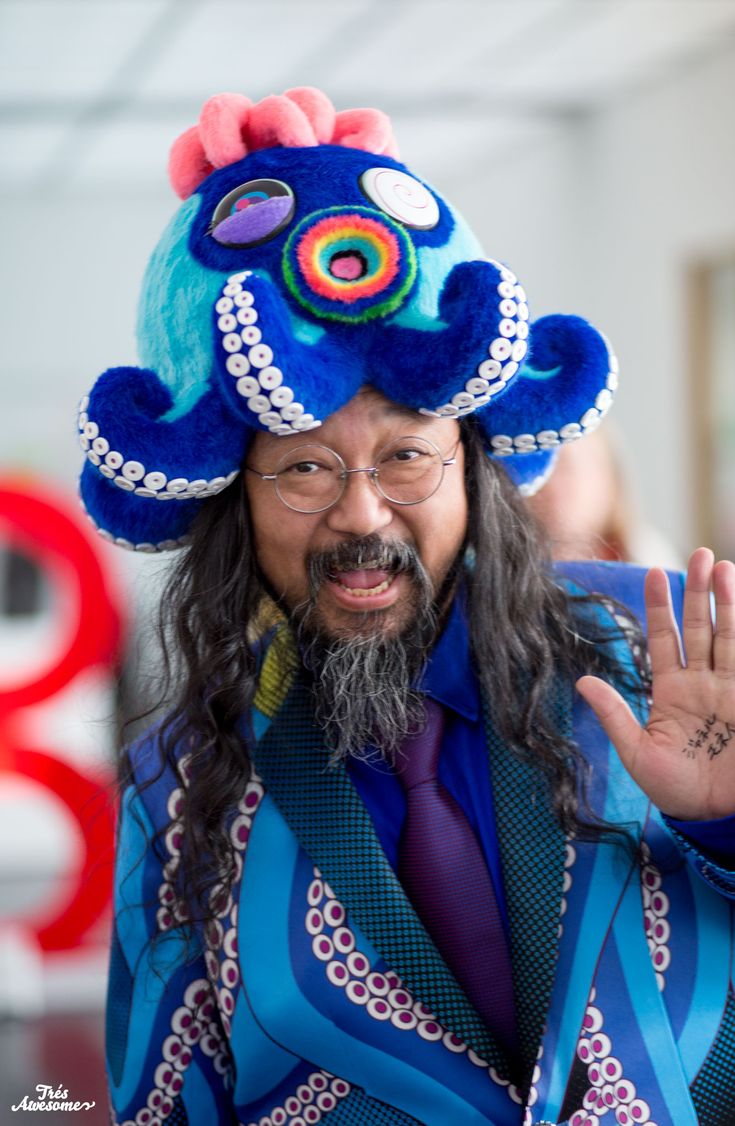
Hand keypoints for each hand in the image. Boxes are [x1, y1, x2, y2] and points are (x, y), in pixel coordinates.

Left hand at [576, 548, 734, 820]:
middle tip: (701, 554)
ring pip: (729, 636)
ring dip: (728, 602)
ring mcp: (730, 691)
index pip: (664, 639)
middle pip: (701, 627)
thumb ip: (614, 715)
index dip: (659, 607)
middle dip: (700, 592)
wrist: (717, 818)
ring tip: (724, 566)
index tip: (654, 572)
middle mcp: (702, 684)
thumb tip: (580, 682)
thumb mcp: (636, 754)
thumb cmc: (674, 791)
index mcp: (670, 692)